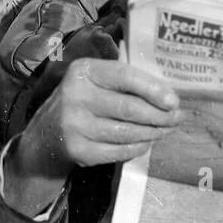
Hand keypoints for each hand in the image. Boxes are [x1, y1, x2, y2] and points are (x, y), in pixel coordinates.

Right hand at [5, 52, 187, 215]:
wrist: (45, 137)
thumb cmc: (82, 103)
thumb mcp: (94, 82)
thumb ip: (124, 82)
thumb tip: (169, 94)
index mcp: (84, 71)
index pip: (125, 76)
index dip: (153, 89)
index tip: (174, 101)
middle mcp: (76, 95)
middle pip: (130, 108)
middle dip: (160, 115)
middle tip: (177, 118)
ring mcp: (75, 124)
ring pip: (127, 131)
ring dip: (153, 133)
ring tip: (166, 130)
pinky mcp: (78, 150)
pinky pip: (119, 151)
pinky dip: (138, 147)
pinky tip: (146, 142)